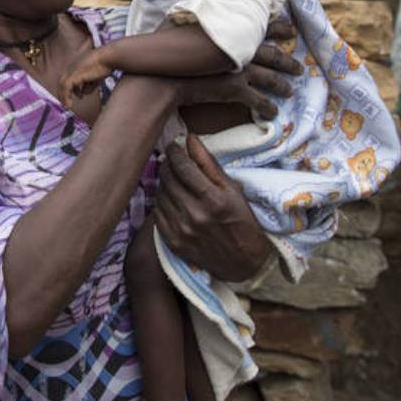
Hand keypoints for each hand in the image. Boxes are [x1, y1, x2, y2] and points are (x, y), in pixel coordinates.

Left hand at [58, 46, 112, 109]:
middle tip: (67, 104)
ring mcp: (71, 70)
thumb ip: (88, 85)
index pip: (66, 78)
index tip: (72, 96)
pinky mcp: (74, 75)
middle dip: (63, 94)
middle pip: (61, 82)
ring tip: (68, 106)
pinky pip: (66, 88)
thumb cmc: (105, 64)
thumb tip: (83, 93)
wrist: (108, 57)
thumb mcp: (95, 77)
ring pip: (62, 86)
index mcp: (74, 65)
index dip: (67, 88)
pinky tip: (70, 105)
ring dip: (64, 97)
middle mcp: (70, 67)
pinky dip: (66, 97)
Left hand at [152, 134, 271, 281]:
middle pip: (168, 178)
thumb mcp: (232, 189)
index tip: (174, 145)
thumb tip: (190, 138)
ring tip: (173, 179)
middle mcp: (194, 214)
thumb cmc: (242, 221)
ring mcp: (181, 229)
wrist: (244, 262)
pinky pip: (157, 213)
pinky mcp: (173, 241)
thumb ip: (209, 163)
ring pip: (160, 194)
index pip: (183, 166)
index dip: (175, 152)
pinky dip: (161, 201)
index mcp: (213, 199)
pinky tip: (171, 198)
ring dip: (164, 182)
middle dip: (167, 164)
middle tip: (172, 160)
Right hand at [170, 21, 300, 117]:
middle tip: (299, 67)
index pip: (261, 25)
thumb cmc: (165, 49)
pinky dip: (267, 107)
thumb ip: (191, 16)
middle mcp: (240, 48)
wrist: (163, 77)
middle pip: (273, 55)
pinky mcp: (236, 89)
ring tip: (289, 91)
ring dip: (282, 85)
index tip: (289, 30)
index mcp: (230, 30)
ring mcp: (240, 69)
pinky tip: (273, 113)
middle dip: (288, 62)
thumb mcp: (177, 23)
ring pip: (270, 78)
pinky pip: (258, 100)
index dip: (278, 27)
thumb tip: (191, 7)